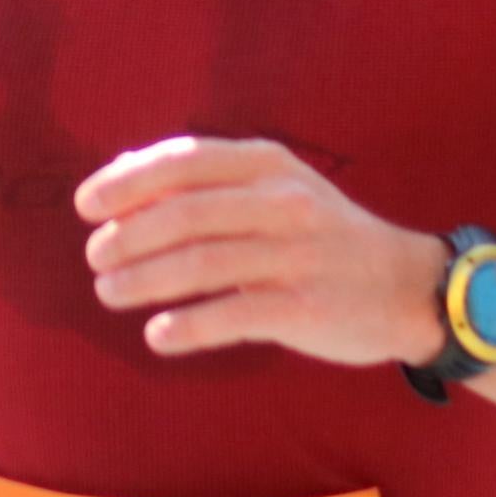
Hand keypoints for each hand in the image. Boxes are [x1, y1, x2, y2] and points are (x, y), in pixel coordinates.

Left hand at [76, 136, 446, 366]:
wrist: (409, 287)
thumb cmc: (325, 237)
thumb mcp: (280, 188)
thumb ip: (213, 182)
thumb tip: (125, 181)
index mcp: (269, 165)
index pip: (185, 161)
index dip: (127, 181)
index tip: (86, 206)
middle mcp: (283, 202)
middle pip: (184, 213)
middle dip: (127, 236)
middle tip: (95, 259)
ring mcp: (296, 255)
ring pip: (200, 263)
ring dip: (143, 280)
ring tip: (110, 293)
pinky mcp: (304, 308)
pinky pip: (230, 315)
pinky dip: (186, 326)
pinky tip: (157, 335)